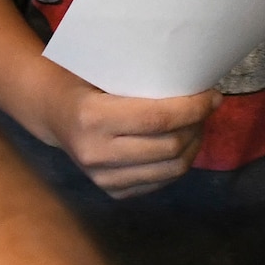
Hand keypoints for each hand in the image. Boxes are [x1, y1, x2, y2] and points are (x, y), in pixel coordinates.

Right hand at [23, 63, 217, 198]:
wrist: (53, 114)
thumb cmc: (84, 83)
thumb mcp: (106, 73)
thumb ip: (143, 82)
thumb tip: (197, 86)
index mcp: (92, 118)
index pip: (158, 119)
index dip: (192, 109)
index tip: (212, 96)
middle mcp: (96, 153)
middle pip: (169, 147)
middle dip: (197, 126)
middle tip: (205, 109)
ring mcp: (102, 178)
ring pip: (171, 170)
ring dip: (193, 146)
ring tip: (196, 126)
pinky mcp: (112, 191)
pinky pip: (160, 182)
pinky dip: (177, 163)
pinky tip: (179, 144)